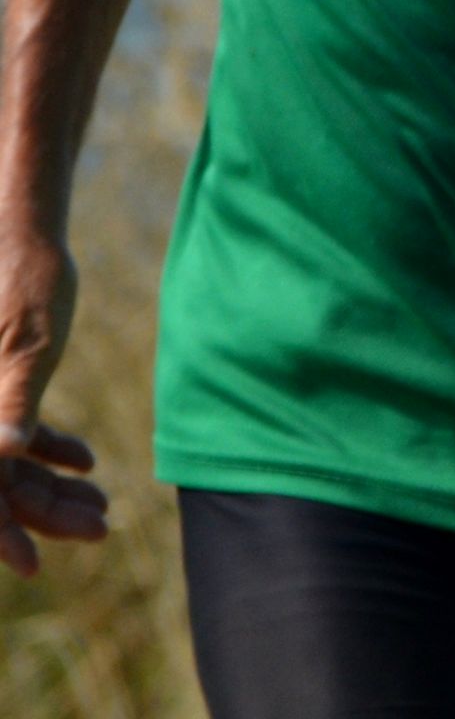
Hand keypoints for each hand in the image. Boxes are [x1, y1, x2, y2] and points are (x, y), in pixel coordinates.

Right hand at [0, 226, 105, 574]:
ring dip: (49, 489)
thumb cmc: (24, 279)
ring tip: (104, 510)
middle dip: (39, 513)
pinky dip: (45, 451)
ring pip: (3, 463)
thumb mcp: (27, 344)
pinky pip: (9, 433)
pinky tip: (87, 465)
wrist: (20, 231)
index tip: (37, 565)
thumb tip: (5, 457)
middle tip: (99, 530)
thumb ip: (12, 402)